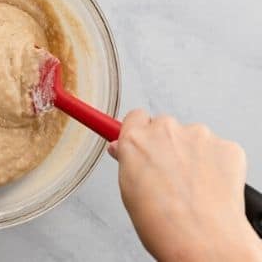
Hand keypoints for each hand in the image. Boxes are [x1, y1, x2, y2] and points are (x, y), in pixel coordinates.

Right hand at [111, 110, 261, 261]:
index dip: (141, 132)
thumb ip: (129, 163)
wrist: (201, 236)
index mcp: (135, 140)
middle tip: (170, 174)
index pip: (136, 118)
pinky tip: (211, 187)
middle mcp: (165, 130)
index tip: (143, 140)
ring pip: (194, 139)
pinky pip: (220, 151)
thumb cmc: (162, 221)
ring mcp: (198, 136)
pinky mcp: (226, 147)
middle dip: (168, 145)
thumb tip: (129, 154)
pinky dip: (218, 165)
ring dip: (193, 155)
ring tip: (192, 188)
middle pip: (165, 127)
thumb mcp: (129, 191)